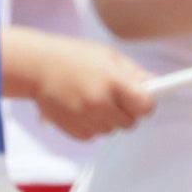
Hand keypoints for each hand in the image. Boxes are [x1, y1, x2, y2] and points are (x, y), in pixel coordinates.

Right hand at [7, 28, 153, 139]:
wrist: (36, 68)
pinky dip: (93, 124)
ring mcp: (87, 119)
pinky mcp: (76, 132)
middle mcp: (100, 103)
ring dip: (109, 118)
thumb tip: (155, 84)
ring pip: (114, 130)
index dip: (146, 102)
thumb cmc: (72, 57)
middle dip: (127, 110)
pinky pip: (96, 135)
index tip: (144, 98)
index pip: (146, 106)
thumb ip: (134, 73)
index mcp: (112, 81)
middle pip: (132, 122)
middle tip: (113, 95)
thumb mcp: (108, 56)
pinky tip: (81, 107)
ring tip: (92, 98)